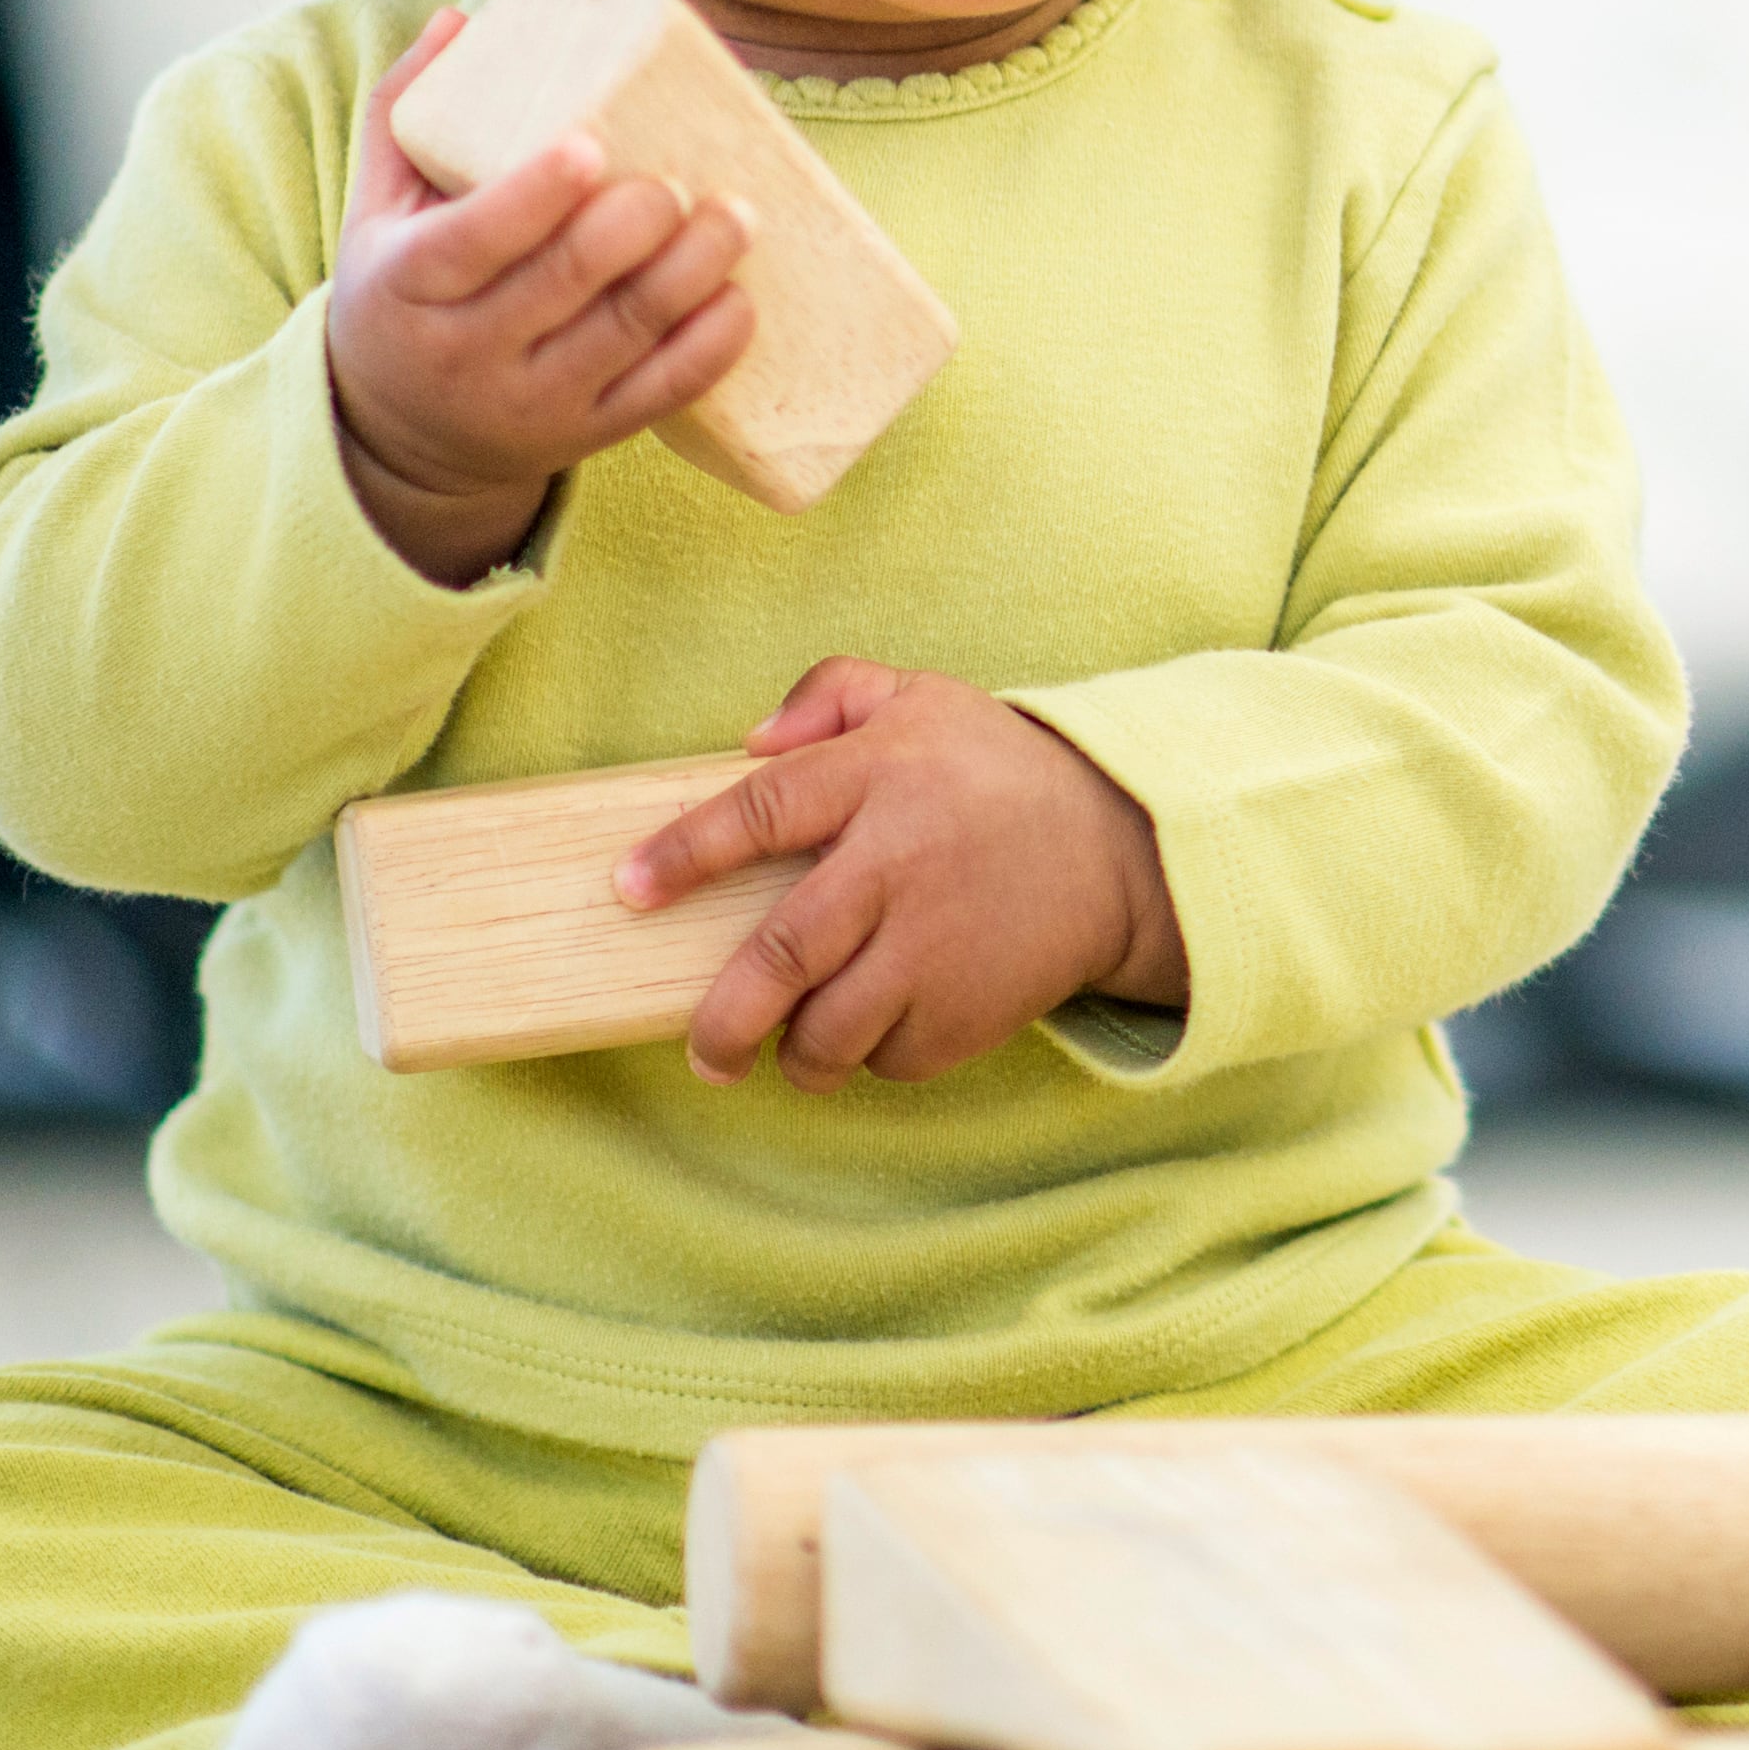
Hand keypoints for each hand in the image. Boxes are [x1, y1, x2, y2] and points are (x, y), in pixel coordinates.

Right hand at [326, 10, 757, 585]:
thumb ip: (405, 112)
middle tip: (679, 180)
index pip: (476, 237)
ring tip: (738, 216)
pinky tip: (741, 298)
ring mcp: (532, 400)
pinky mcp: (586, 432)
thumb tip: (461, 17)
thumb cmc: (399, 292)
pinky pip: (661, 393)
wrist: (401, 432)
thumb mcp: (374, 208)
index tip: (592, 145)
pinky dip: (711, 346)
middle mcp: (467, 351)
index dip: (537, 193)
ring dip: (692, 272)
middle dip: (635, 226)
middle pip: (565, 282)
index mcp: (409, 283)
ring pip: (627, 334)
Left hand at [614, 660, 1189, 1093]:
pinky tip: (875, 1023)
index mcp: (881, 778)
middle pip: (786, 952)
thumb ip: (831, 692)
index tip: (627, 888)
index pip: (763, 812)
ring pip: (832, 1029)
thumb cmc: (998, 773)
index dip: (686, 852)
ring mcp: (936, 945)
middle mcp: (901, 863)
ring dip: (794, 1053)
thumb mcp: (923, 698)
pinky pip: (888, 1056)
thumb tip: (750, 740)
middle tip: (703, 1048)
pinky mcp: (968, 1012)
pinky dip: (867, 1056)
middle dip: (725, 1016)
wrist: (1121, 851)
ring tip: (781, 1048)